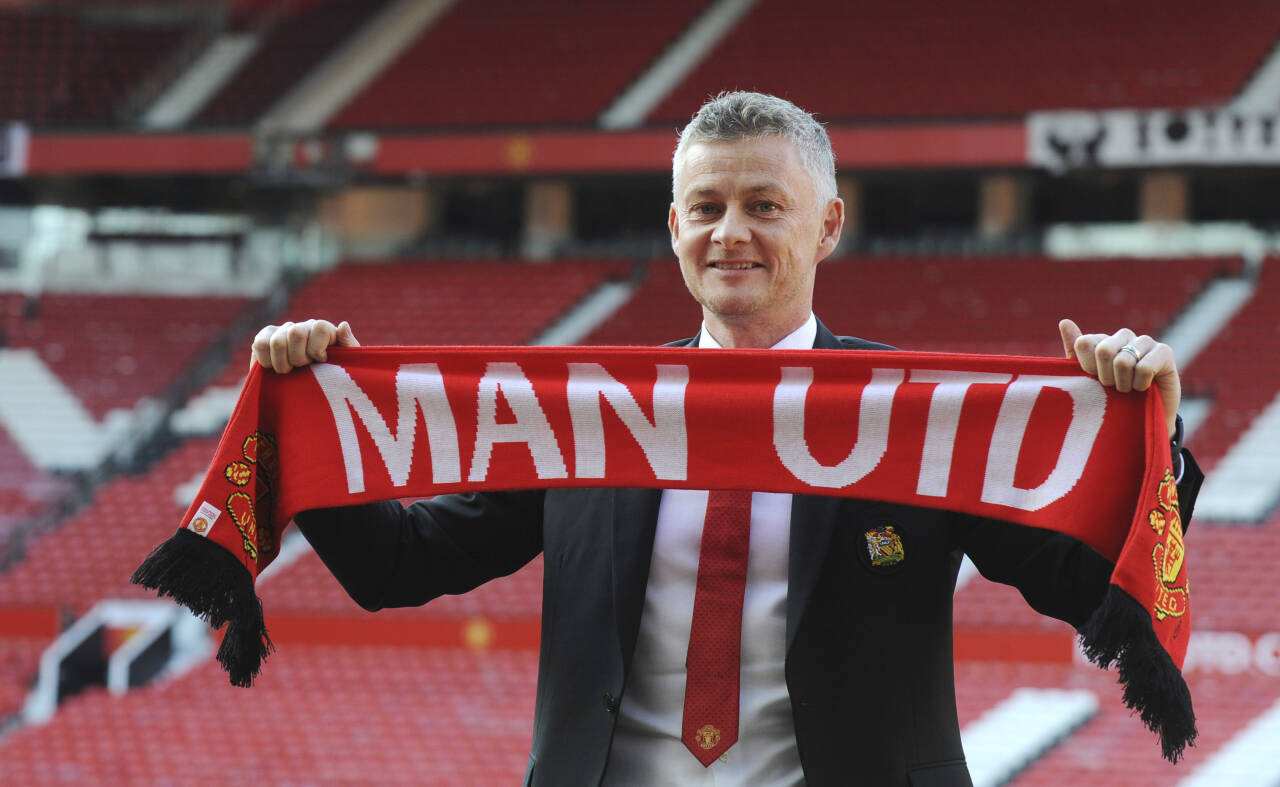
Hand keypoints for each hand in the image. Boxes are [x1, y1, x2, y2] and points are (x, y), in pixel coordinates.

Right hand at [251, 319, 358, 373]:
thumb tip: (343, 325)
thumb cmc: (333, 379)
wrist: (310, 395)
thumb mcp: (349, 366)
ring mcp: (282, 331)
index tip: (320, 362)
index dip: (317, 348)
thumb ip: (349, 345)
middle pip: (296, 333)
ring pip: (277, 341)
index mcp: (324, 330)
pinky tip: (275, 368)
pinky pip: (259, 344)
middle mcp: (303, 327)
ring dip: (283, 363)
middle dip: (299, 358)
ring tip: (290, 371)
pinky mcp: (264, 339)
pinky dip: (266, 361)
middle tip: (303, 369)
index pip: (319, 327)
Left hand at [1059, 319, 1179, 433]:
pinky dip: (1141, 384)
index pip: (1084, 343)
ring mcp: (1145, 341)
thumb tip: (1064, 322)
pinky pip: (1144, 367)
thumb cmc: (1110, 399)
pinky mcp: (1164, 352)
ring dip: (1124, 384)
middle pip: (1103, 350)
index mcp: (1101, 340)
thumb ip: (1074, 351)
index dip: (1087, 368)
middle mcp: (1123, 336)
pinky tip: (1144, 387)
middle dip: (1105, 377)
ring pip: (1123, 360)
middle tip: (1113, 387)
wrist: (1140, 420)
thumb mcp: (1086, 379)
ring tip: (1129, 389)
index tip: (1094, 381)